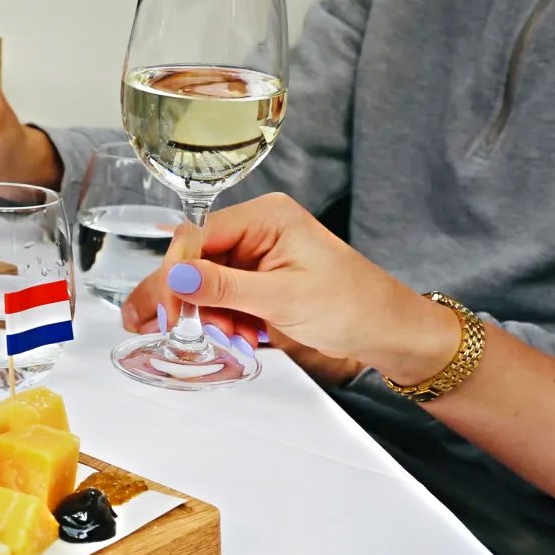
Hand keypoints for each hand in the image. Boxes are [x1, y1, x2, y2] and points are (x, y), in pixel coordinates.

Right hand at [119, 194, 458, 385]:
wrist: (389, 332)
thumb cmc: (353, 306)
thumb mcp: (283, 298)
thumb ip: (225, 288)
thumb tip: (177, 279)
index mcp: (265, 217)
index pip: (197, 236)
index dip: (176, 273)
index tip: (167, 310)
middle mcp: (257, 229)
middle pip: (196, 259)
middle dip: (189, 298)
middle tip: (165, 329)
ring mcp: (258, 255)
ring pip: (204, 282)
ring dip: (208, 315)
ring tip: (234, 337)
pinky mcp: (260, 280)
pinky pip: (222, 296)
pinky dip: (223, 320)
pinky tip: (241, 335)